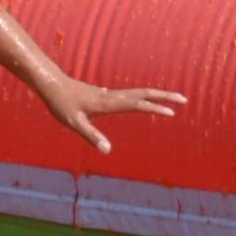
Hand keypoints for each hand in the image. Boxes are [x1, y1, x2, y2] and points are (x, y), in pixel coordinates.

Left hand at [36, 74, 184, 154]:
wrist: (52, 85)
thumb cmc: (62, 105)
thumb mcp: (74, 123)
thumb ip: (91, 136)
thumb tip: (107, 150)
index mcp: (109, 103)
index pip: (137, 105)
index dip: (154, 108)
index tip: (171, 112)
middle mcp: (112, 96)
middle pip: (144, 93)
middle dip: (165, 96)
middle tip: (184, 99)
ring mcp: (110, 94)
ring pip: (138, 92)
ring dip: (157, 95)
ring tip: (171, 100)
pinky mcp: (106, 95)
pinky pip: (130, 95)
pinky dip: (144, 96)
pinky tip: (145, 101)